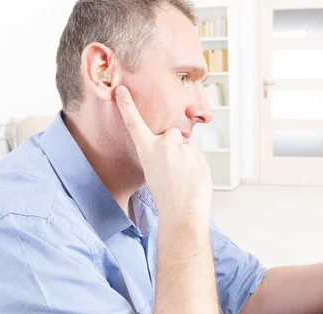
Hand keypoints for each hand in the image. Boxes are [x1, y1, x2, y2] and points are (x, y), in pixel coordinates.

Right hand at [115, 85, 211, 223]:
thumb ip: (160, 155)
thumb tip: (174, 150)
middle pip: (172, 134)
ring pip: (186, 149)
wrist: (182, 213)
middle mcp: (165, 145)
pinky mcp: (200, 156)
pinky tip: (192, 182)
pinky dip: (196, 169)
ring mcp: (184, 149)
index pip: (134, 123)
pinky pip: (198, 159)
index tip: (121, 90)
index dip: (127, 106)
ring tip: (182, 180)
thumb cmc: (165, 198)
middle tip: (173, 168)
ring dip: (186, 160)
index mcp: (148, 150)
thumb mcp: (152, 172)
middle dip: (174, 146)